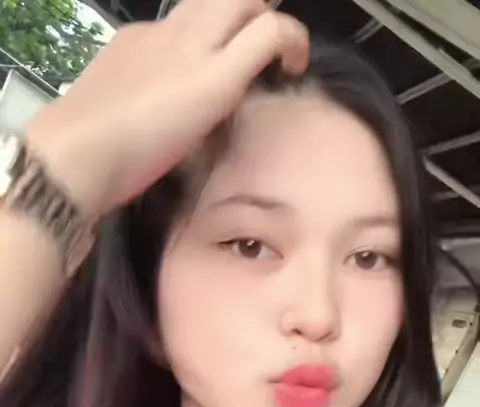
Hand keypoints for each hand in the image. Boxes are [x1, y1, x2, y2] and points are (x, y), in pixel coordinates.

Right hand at [26, 0, 309, 220]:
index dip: (210, 42)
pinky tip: (294, 66)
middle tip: (264, 45)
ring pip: (243, 0)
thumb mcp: (113, 119)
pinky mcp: (216, 75)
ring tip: (283, 54)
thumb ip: (140, 115)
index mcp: (139, 43)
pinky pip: (269, 33)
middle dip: (245, 10)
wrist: (75, 155)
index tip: (220, 71)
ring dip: (268, 19)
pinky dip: (291, 40)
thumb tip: (156, 137)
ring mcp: (192, 49)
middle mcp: (167, 34)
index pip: (185, 25)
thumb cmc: (86, 152)